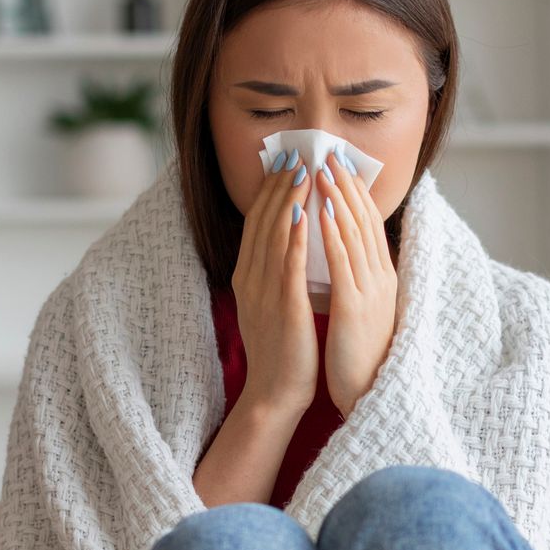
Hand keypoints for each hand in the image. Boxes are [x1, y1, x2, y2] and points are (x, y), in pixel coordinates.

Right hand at [231, 146, 319, 421]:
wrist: (275, 393)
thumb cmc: (281, 351)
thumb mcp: (271, 304)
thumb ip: (274, 274)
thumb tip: (285, 245)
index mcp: (247, 278)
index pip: (256, 225)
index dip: (269, 193)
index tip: (283, 165)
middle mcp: (251, 280)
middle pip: (262, 223)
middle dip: (278, 187)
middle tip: (294, 155)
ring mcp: (265, 293)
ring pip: (274, 237)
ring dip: (286, 201)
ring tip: (301, 172)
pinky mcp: (283, 307)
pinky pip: (287, 265)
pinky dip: (293, 238)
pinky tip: (301, 214)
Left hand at [315, 142, 398, 416]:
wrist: (368, 394)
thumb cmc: (360, 356)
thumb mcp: (362, 310)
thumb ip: (356, 282)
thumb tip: (344, 257)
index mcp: (381, 279)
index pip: (369, 226)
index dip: (355, 194)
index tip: (340, 167)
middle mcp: (380, 279)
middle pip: (364, 222)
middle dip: (346, 186)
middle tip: (330, 154)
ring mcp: (370, 292)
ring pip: (355, 236)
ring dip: (340, 200)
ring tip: (325, 170)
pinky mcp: (355, 308)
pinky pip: (344, 265)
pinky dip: (334, 235)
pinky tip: (324, 213)